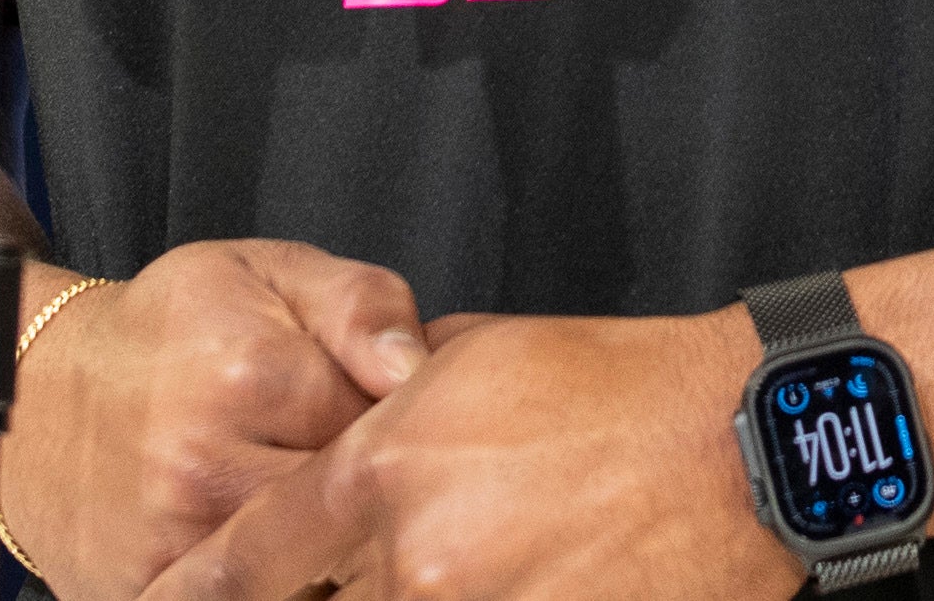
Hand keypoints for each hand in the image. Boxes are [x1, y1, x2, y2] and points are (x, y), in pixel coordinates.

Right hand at [2, 239, 430, 599]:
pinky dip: (275, 577)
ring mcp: (174, 546)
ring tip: (306, 490)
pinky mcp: (150, 595)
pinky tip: (270, 538)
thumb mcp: (270, 272)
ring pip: (308, 563)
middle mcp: (209, 470)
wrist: (37, 395)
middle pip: (351, 504)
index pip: (390, 423)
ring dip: (326, 538)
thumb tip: (417, 365)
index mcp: (252, 376)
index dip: (405, 419)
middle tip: (349, 454)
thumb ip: (363, 305)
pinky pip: (250, 597)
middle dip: (369, 484)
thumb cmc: (168, 331)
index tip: (388, 408)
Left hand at [142, 307, 796, 600]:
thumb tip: (353, 420)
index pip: (243, 562)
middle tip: (362, 571)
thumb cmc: (622, 385)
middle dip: (321, 596)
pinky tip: (514, 584)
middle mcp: (415, 559)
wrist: (742, 441)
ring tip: (462, 567)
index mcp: (385, 470)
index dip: (191, 596)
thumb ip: (395, 399)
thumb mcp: (484, 355)